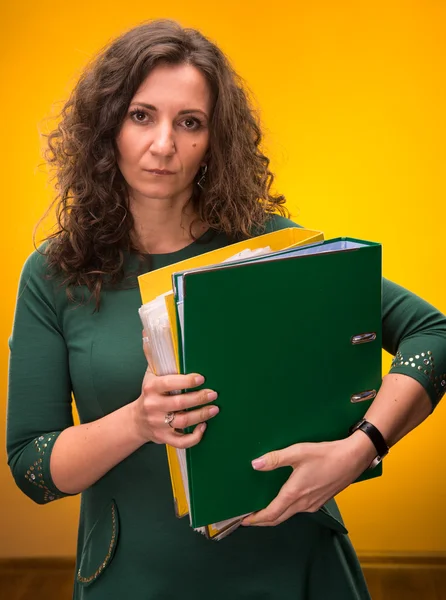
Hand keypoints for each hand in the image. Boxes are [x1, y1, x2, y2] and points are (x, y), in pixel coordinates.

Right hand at [131, 332, 218, 447]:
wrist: (136, 421)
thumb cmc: (148, 393)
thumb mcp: (149, 374)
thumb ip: (152, 354)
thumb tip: (148, 334)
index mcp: (151, 388)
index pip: (169, 383)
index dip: (186, 381)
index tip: (201, 378)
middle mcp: (154, 406)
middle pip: (180, 403)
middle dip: (199, 399)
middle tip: (214, 394)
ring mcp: (159, 424)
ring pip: (183, 422)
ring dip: (201, 415)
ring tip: (214, 409)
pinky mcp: (164, 438)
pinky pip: (181, 441)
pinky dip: (194, 437)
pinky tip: (204, 427)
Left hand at [242, 433, 375, 526]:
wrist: (353, 458)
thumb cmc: (326, 455)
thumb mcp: (298, 452)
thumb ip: (275, 459)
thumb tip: (255, 464)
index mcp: (294, 494)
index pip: (271, 514)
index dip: (256, 519)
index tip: (244, 520)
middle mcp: (303, 503)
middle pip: (278, 518)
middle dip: (262, 521)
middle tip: (248, 519)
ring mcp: (313, 504)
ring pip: (289, 515)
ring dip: (275, 515)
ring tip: (263, 510)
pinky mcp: (320, 500)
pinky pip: (299, 510)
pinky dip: (287, 510)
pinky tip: (284, 501)